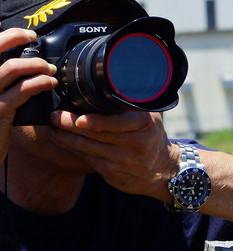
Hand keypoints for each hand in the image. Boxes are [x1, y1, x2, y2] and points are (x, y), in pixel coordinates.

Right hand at [0, 26, 57, 163]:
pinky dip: (40, 83)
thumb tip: (24, 62)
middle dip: (15, 37)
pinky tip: (49, 84)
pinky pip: (22, 90)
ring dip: (36, 64)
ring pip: (11, 67)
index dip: (7, 36)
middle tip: (32, 38)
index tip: (26, 34)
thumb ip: (4, 80)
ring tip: (49, 68)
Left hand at [49, 109, 178, 199]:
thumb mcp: (153, 115)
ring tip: (53, 127)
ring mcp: (121, 161)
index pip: (116, 123)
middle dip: (71, 125)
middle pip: (96, 135)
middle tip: (55, 116)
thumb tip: (122, 77)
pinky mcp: (111, 173)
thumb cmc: (153, 136)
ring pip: (87, 148)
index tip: (79, 118)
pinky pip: (88, 159)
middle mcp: (133, 144)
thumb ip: (138, 99)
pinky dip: (73, 149)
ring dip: (66, 138)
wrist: (162, 170)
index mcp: (143, 125)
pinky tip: (63, 141)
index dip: (96, 122)